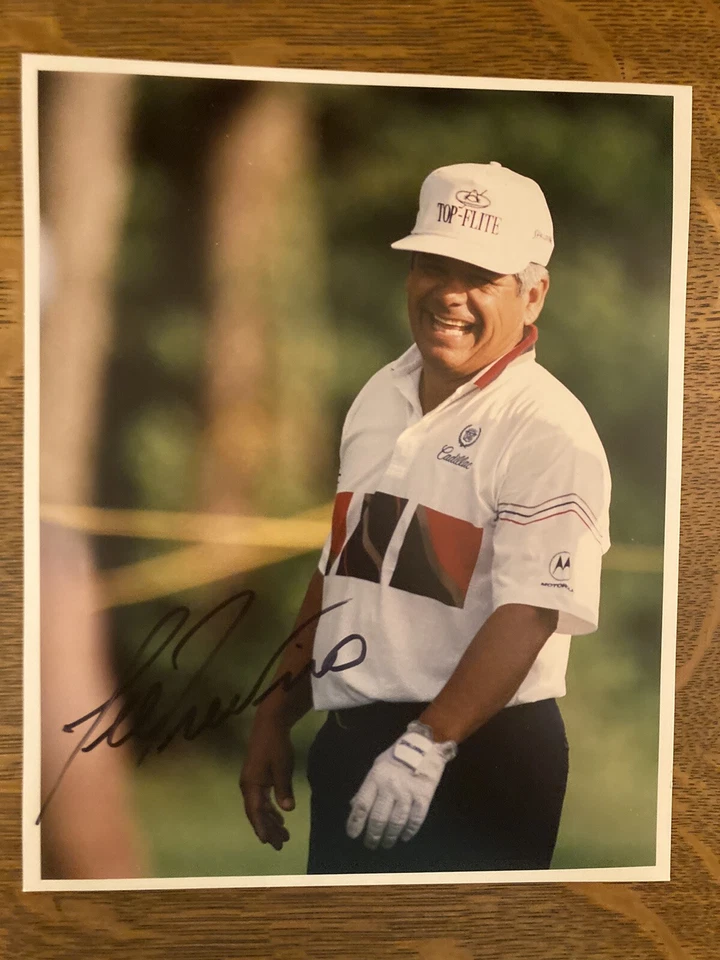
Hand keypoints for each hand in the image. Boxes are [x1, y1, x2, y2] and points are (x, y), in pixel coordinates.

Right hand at [240, 716, 295, 850]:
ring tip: (283, 834)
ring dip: (270, 821)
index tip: (268, 842)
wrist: (270, 725)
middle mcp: (248, 786)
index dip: (262, 827)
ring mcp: (252, 782)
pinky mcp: (258, 778)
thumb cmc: (275, 745)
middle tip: (281, 844)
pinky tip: (279, 817)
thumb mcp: (282, 767)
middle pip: (257, 813)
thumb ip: (283, 788)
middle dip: (268, 829)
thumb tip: (287, 810)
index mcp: (251, 785)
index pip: (255, 812)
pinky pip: (262, 800)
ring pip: (260, 807)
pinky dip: (270, 810)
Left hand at [346, 723, 456, 849]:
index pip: (362, 805)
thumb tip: (354, 806)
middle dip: (373, 835)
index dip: (355, 822)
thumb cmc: (397, 755)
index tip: (353, 835)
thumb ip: (367, 787)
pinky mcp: (424, 796)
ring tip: (386, 844)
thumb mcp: (378, 766)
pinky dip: (409, 831)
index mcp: (376, 777)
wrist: (425, 744)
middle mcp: (390, 786)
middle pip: (378, 818)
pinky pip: (416, 819)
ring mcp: (408, 792)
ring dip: (390, 836)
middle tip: (371, 845)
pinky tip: (404, 836)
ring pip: (396, 822)